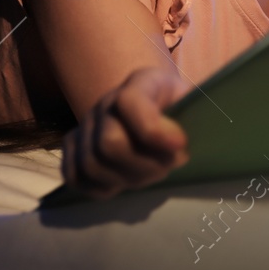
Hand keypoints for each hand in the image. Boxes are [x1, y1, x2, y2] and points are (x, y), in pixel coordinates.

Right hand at [61, 66, 190, 198]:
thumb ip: (191, 118)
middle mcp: (106, 101)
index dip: (153, 130)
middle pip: (109, 143)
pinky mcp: (74, 145)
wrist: (157, 105)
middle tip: (168, 166)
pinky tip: (122, 182)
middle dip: (144, 165)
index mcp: (141, 83)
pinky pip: (73, 175)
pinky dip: (99, 187)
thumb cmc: (181, 107)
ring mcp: (86, 124)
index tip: (181, 147)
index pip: (130, 101)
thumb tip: (179, 145)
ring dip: (126, 180)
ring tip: (149, 174)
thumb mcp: (194, 102)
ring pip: (92, 164)